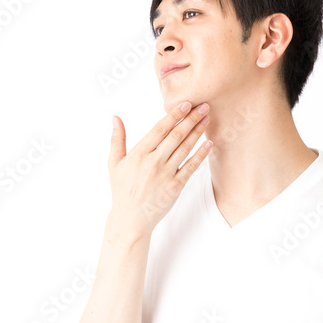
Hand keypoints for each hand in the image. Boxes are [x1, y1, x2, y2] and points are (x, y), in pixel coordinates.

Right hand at [107, 101, 211, 237]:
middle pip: (176, 135)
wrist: (130, 219)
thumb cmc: (122, 190)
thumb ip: (117, 139)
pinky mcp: (175, 187)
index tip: (185, 104)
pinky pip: (191, 166)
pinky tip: (208, 143)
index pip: (159, 129)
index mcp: (138, 154)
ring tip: (206, 119)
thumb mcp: (114, 164)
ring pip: (185, 148)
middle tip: (203, 106)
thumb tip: (116, 118)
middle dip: (191, 119)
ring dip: (197, 132)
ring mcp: (165, 174)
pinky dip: (201, 154)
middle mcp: (153, 162)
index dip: (174, 115)